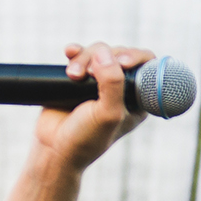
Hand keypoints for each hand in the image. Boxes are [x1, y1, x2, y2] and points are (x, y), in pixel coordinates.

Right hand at [32, 42, 152, 171]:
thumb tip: (104, 53)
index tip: (121, 62)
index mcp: (137, 100)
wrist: (54, 148)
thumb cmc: (85, 139)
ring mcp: (100, 83)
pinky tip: (69, 52)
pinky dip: (76, 52)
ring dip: (84, 57)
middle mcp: (121, 90)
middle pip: (120, 54)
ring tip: (73, 75)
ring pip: (99, 52)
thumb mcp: (107, 114)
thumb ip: (112, 83)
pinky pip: (81, 55)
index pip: (147, 67)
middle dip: (103, 58)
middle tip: (88, 74)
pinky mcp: (80, 79)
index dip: (136, 57)